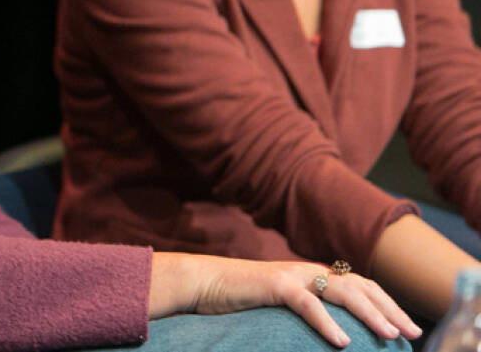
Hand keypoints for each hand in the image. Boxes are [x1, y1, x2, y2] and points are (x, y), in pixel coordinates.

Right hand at [150, 252, 420, 347]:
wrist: (203, 282)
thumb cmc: (240, 299)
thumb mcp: (282, 306)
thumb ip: (308, 310)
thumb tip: (336, 335)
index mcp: (312, 276)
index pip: (360, 285)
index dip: (387, 303)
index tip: (408, 327)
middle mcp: (308, 272)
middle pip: (360, 286)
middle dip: (390, 308)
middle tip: (412, 332)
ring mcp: (292, 275)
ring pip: (342, 291)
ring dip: (370, 314)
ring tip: (389, 335)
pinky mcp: (274, 284)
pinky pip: (308, 304)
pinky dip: (328, 322)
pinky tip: (343, 343)